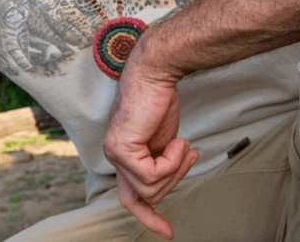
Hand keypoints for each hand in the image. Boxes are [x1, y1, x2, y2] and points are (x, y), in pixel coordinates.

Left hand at [103, 40, 198, 239]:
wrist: (157, 74)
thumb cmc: (160, 101)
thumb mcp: (162, 140)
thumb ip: (159, 163)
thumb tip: (164, 186)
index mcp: (122, 155)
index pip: (129, 197)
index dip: (148, 216)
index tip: (167, 232)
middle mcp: (114, 156)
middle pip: (147, 195)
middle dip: (173, 178)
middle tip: (186, 152)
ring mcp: (115, 153)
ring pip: (152, 188)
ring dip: (175, 168)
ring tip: (181, 143)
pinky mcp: (122, 148)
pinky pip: (153, 175)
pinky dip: (172, 161)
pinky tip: (176, 140)